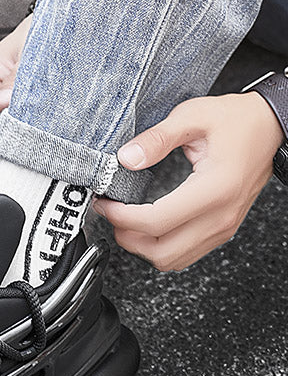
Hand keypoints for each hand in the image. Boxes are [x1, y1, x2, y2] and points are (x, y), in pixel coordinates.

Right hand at [0, 15, 32, 174]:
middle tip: (19, 156)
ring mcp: (7, 121)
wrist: (70, 31)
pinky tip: (47, 155)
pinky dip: (30, 161)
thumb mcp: (32, 49)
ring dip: (11, 162)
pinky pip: (20, 154)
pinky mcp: (27, 131)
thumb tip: (3, 103)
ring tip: (36, 156)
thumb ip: (19, 77)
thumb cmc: (45, 34)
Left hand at [93, 92, 283, 271]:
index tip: (105, 202)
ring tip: (125, 221)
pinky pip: (185, 254)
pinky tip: (147, 226)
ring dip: (142, 246)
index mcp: (214, 189)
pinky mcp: (222, 229)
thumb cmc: (237, 121)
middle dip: (128, 238)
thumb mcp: (193, 116)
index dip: (121, 217)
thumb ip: (157, 138)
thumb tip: (126, 158)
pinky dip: (159, 246)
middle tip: (111, 213)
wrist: (271, 126)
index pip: (156, 221)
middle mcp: (221, 215)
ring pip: (172, 259)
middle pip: (162, 252)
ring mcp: (224, 226)